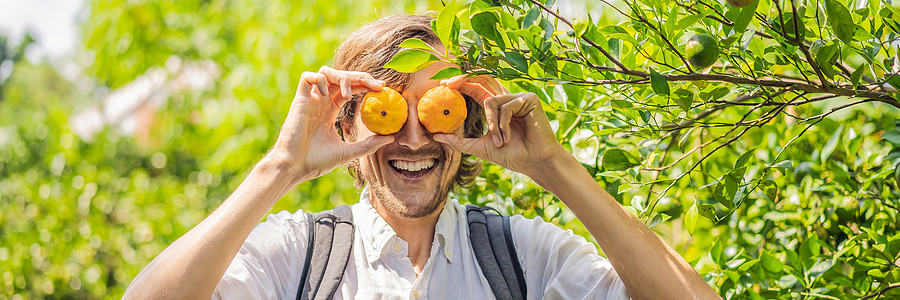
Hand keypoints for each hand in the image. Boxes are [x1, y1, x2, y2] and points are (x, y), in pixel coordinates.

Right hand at [269, 66, 392, 183]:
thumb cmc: (317, 162)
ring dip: (341, 77)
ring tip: (348, 93)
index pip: (350, 89)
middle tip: (377, 85)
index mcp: (330, 111)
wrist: (294, 167)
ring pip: (326, 72)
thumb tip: (391, 138)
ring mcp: (310, 100)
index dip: (366, 85)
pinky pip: (307, 77)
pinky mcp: (299, 100)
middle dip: (361, 77)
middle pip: (342, 78)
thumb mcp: (349, 152)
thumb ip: (369, 144)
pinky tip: (327, 93)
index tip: (382, 89)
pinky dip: (320, 79)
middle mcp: (320, 102)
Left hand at [432, 75, 566, 175]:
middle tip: (447, 84)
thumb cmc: (512, 155)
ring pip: (490, 101)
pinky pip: (505, 106)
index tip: (442, 85)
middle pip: (483, 78)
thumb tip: (436, 137)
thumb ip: (459, 142)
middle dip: (463, 79)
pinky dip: (503, 124)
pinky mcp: (529, 99)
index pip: (476, 87)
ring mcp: (519, 97)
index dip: (461, 82)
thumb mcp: (480, 148)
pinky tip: (509, 136)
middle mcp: (507, 98)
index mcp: (496, 106)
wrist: (534, 162)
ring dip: (492, 124)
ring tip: (501, 141)